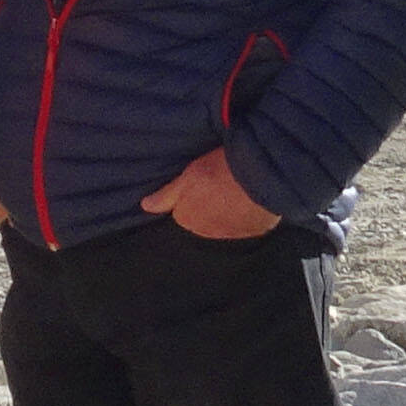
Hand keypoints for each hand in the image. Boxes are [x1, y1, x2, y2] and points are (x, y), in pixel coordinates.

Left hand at [141, 148, 278, 242]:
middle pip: (203, 220)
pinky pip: (248, 225)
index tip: (201, 182)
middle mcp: (208, 233)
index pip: (182, 212)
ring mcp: (233, 234)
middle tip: (219, 184)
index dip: (190, 195)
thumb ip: (166, 195)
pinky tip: (251, 199)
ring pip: (225, 223)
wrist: (260, 177)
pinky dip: (248, 215)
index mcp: (188, 219)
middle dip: (209, 207)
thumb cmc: (219, 172)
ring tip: (236, 191)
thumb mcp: (188, 176)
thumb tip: (145, 206)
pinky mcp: (256, 231)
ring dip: (228, 213)